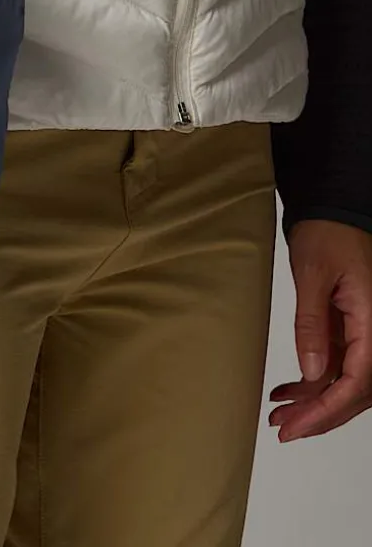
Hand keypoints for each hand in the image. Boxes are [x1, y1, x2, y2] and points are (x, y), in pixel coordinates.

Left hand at [269, 219, 371, 440]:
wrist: (335, 212)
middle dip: (320, 414)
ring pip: (347, 381)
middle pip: (355, 389)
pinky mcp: (352, 328)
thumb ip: (313, 324)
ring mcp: (366, 332)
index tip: (297, 426)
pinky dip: (313, 380)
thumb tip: (312, 371)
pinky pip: (339, 363)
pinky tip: (286, 390)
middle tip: (283, 428)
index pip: (357, 381)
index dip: (327, 410)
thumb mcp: (313, 275)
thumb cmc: (328, 234)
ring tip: (278, 413)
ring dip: (315, 400)